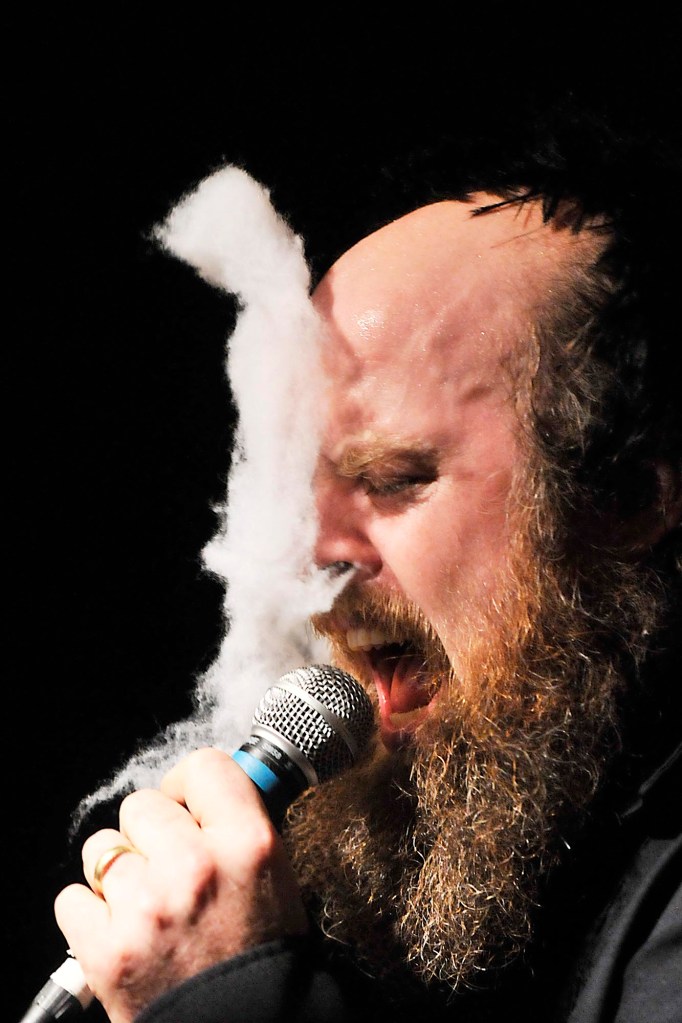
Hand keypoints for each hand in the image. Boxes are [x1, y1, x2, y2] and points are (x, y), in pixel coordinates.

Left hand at [54, 748, 307, 1022]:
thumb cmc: (261, 954)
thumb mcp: (275, 875)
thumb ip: (237, 826)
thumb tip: (199, 792)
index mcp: (248, 844)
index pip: (205, 767)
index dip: (188, 784)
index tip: (185, 803)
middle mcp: (195, 866)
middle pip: (142, 804)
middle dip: (150, 832)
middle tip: (168, 865)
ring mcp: (147, 907)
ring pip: (101, 848)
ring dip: (117, 870)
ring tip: (146, 902)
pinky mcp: (106, 948)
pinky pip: (73, 898)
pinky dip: (90, 914)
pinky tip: (122, 930)